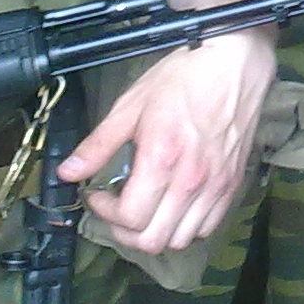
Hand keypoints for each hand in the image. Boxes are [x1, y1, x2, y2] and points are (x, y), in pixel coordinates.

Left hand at [61, 28, 276, 253]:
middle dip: (124, 231)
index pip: (129, 217)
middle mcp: (191, 181)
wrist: (236, 62)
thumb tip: (68, 173)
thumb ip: (99, 144)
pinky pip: (207, 228)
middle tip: (115, 208)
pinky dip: (185, 227)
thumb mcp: (132, 104)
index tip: (97, 193)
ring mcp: (215, 186)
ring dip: (155, 232)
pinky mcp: (232, 184)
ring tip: (145, 208)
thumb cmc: (183, 77)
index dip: (103, 212)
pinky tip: (173, 205)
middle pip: (152, 240)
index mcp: (162, 159)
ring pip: (179, 240)